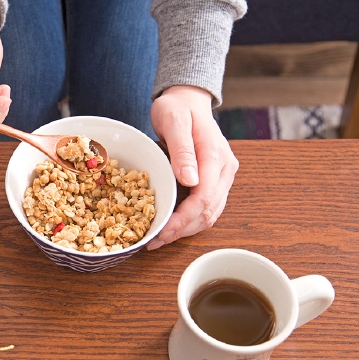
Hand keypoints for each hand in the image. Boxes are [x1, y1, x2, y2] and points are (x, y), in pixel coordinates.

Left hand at [147, 85, 238, 249]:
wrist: (186, 98)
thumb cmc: (176, 107)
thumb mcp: (174, 121)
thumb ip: (182, 151)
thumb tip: (190, 180)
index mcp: (215, 156)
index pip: (204, 198)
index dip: (183, 219)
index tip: (162, 231)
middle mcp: (224, 170)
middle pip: (208, 212)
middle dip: (182, 230)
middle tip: (154, 241)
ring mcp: (222, 176)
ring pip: (209, 214)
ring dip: (185, 230)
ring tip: (159, 238)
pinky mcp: (214, 180)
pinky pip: (205, 207)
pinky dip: (188, 221)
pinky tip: (170, 226)